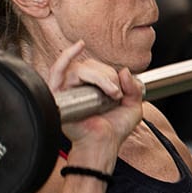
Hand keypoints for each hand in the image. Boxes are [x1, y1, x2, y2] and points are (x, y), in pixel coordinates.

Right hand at [47, 40, 141, 156]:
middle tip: (116, 94)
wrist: (104, 145)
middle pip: (89, 65)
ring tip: (110, 93)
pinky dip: (66, 57)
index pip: (98, 67)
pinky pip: (57, 71)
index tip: (120, 91)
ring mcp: (68, 90)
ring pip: (80, 69)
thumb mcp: (133, 106)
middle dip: (107, 76)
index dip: (111, 75)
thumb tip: (124, 70)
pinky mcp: (59, 95)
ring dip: (99, 77)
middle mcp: (79, 87)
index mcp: (93, 88)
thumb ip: (134, 87)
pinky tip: (78, 46)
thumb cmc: (114, 130)